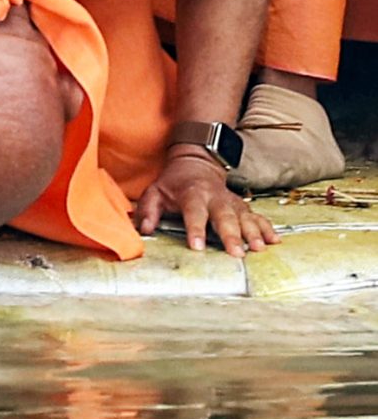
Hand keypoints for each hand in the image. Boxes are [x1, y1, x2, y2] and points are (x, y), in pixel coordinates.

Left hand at [134, 151, 279, 257]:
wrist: (196, 164)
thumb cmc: (174, 184)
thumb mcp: (154, 192)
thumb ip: (148, 211)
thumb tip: (144, 230)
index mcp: (192, 194)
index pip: (194, 212)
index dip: (195, 229)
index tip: (197, 246)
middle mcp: (215, 198)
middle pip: (224, 217)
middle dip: (231, 235)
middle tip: (236, 253)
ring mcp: (231, 202)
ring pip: (244, 217)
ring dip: (253, 232)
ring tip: (259, 248)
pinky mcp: (242, 206)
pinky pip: (257, 217)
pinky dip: (267, 228)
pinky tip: (275, 242)